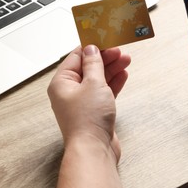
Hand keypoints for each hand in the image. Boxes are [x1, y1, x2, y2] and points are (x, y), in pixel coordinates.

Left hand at [48, 45, 130, 162]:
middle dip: (105, 58)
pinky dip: (113, 83)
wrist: (94, 149)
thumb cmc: (88, 120)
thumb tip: (92, 49)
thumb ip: (94, 64)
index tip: (105, 39)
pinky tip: (123, 75)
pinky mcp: (94, 111)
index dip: (92, 46)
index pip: (76, 57)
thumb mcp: (93, 83)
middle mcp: (70, 92)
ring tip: (126, 60)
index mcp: (62, 83)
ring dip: (111, 69)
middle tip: (120, 50)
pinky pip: (104, 92)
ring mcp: (82, 102)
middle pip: (88, 67)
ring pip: (98, 79)